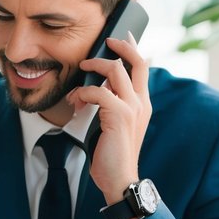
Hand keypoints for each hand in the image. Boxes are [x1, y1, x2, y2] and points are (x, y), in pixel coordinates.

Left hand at [69, 33, 151, 204]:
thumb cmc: (112, 154)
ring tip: (80, 74)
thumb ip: (111, 106)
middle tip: (102, 43)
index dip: (132, 49)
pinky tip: (76, 101)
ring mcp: (133, 108)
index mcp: (143, 104)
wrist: (119, 179)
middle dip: (118, 47)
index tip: (119, 38)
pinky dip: (83, 92)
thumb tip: (95, 88)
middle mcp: (142, 102)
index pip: (143, 67)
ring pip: (115, 71)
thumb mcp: (114, 125)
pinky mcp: (120, 116)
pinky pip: (99, 92)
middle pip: (135, 61)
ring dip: (94, 68)